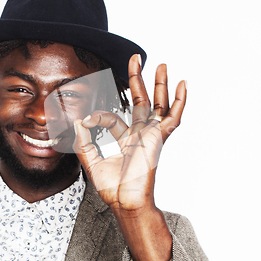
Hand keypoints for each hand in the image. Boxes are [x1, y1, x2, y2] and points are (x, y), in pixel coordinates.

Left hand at [73, 54, 186, 213]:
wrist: (125, 202)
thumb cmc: (113, 188)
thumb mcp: (92, 162)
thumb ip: (83, 141)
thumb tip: (78, 120)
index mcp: (127, 140)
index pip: (113, 118)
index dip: (98, 117)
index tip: (86, 121)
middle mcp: (141, 134)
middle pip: (142, 101)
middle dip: (138, 80)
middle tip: (136, 59)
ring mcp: (152, 135)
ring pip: (159, 104)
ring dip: (160, 84)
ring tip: (161, 65)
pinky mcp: (159, 137)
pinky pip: (173, 117)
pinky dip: (179, 101)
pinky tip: (182, 84)